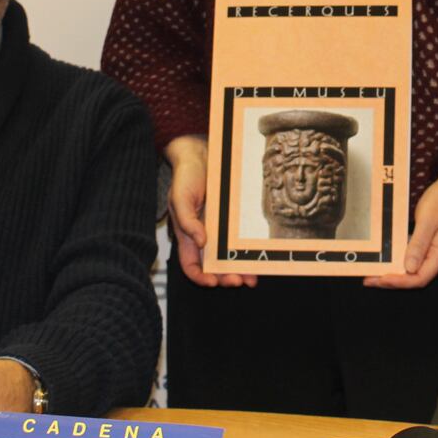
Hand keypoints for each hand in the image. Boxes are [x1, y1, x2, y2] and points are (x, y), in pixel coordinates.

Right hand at [166, 135, 254, 287]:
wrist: (202, 155)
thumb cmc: (185, 177)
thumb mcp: (180, 198)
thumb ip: (187, 222)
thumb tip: (201, 242)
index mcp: (187, 235)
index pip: (190, 264)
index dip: (200, 277)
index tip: (212, 282)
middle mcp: (205, 235)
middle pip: (213, 265)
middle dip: (224, 277)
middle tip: (237, 281)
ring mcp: (220, 229)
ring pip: (230, 256)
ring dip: (240, 269)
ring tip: (251, 278)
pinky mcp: (233, 221)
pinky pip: (241, 240)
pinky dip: (248, 251)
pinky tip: (257, 258)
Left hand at [366, 164, 437, 288]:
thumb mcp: (427, 220)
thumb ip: (418, 245)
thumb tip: (408, 268)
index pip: (420, 278)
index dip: (400, 282)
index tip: (380, 279)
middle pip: (416, 278)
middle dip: (393, 281)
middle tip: (370, 279)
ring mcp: (436, 252)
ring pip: (414, 271)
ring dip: (394, 273)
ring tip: (374, 273)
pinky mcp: (431, 246)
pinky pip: (415, 259)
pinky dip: (400, 262)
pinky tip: (387, 260)